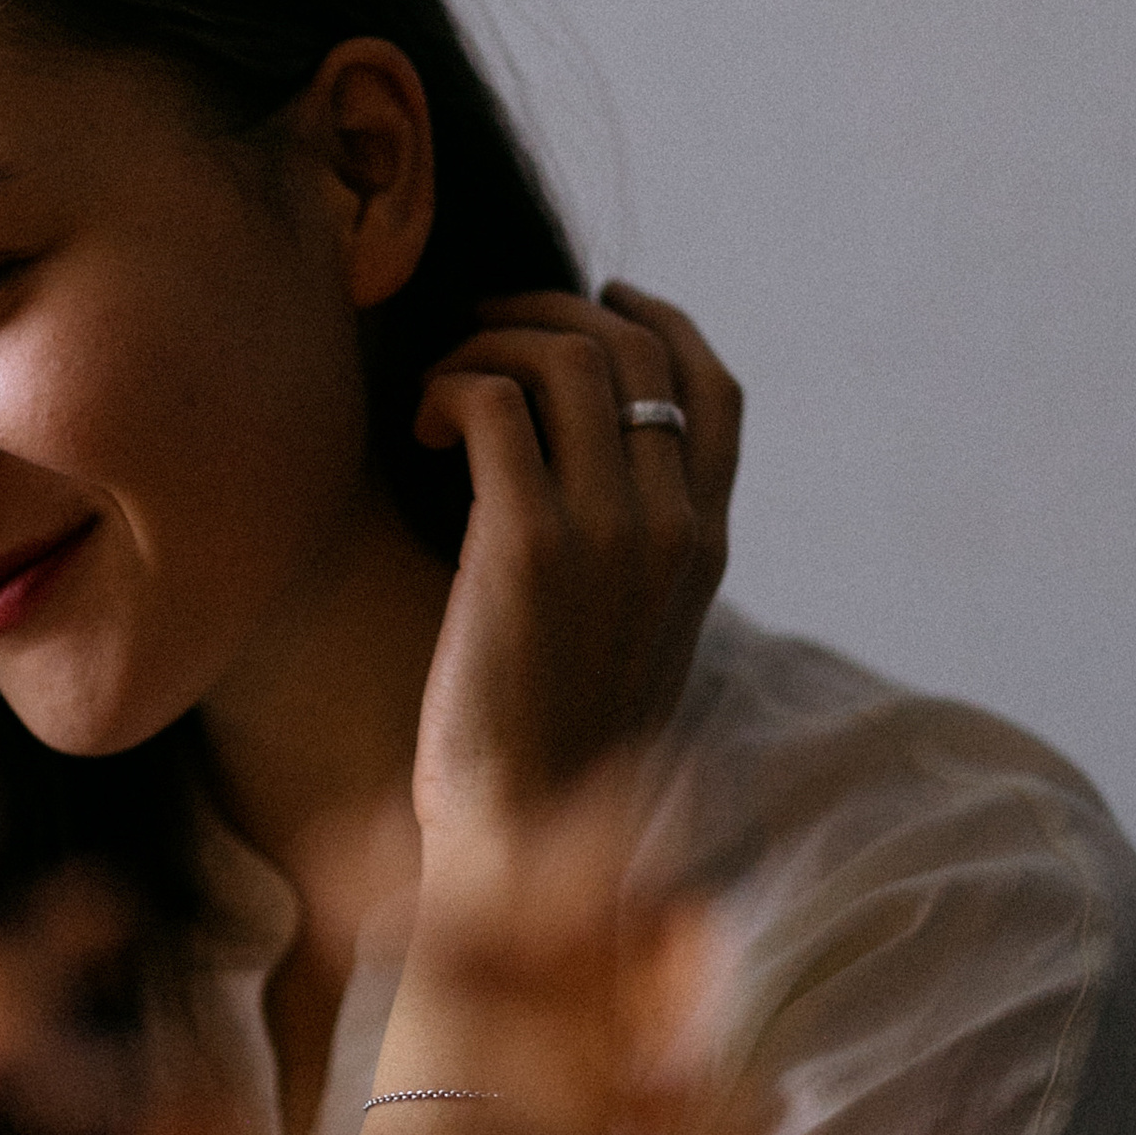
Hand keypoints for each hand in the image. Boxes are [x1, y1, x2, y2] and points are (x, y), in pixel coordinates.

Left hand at [408, 281, 739, 859]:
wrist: (522, 835)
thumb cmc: (552, 745)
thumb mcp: (629, 638)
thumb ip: (635, 554)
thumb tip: (591, 470)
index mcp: (705, 545)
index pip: (714, 388)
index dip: (657, 321)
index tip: (593, 299)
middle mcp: (672, 526)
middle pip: (632, 348)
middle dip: (544, 315)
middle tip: (477, 334)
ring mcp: (608, 531)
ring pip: (563, 354)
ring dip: (489, 342)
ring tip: (442, 386)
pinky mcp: (527, 543)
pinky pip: (490, 397)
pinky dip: (448, 384)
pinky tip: (420, 425)